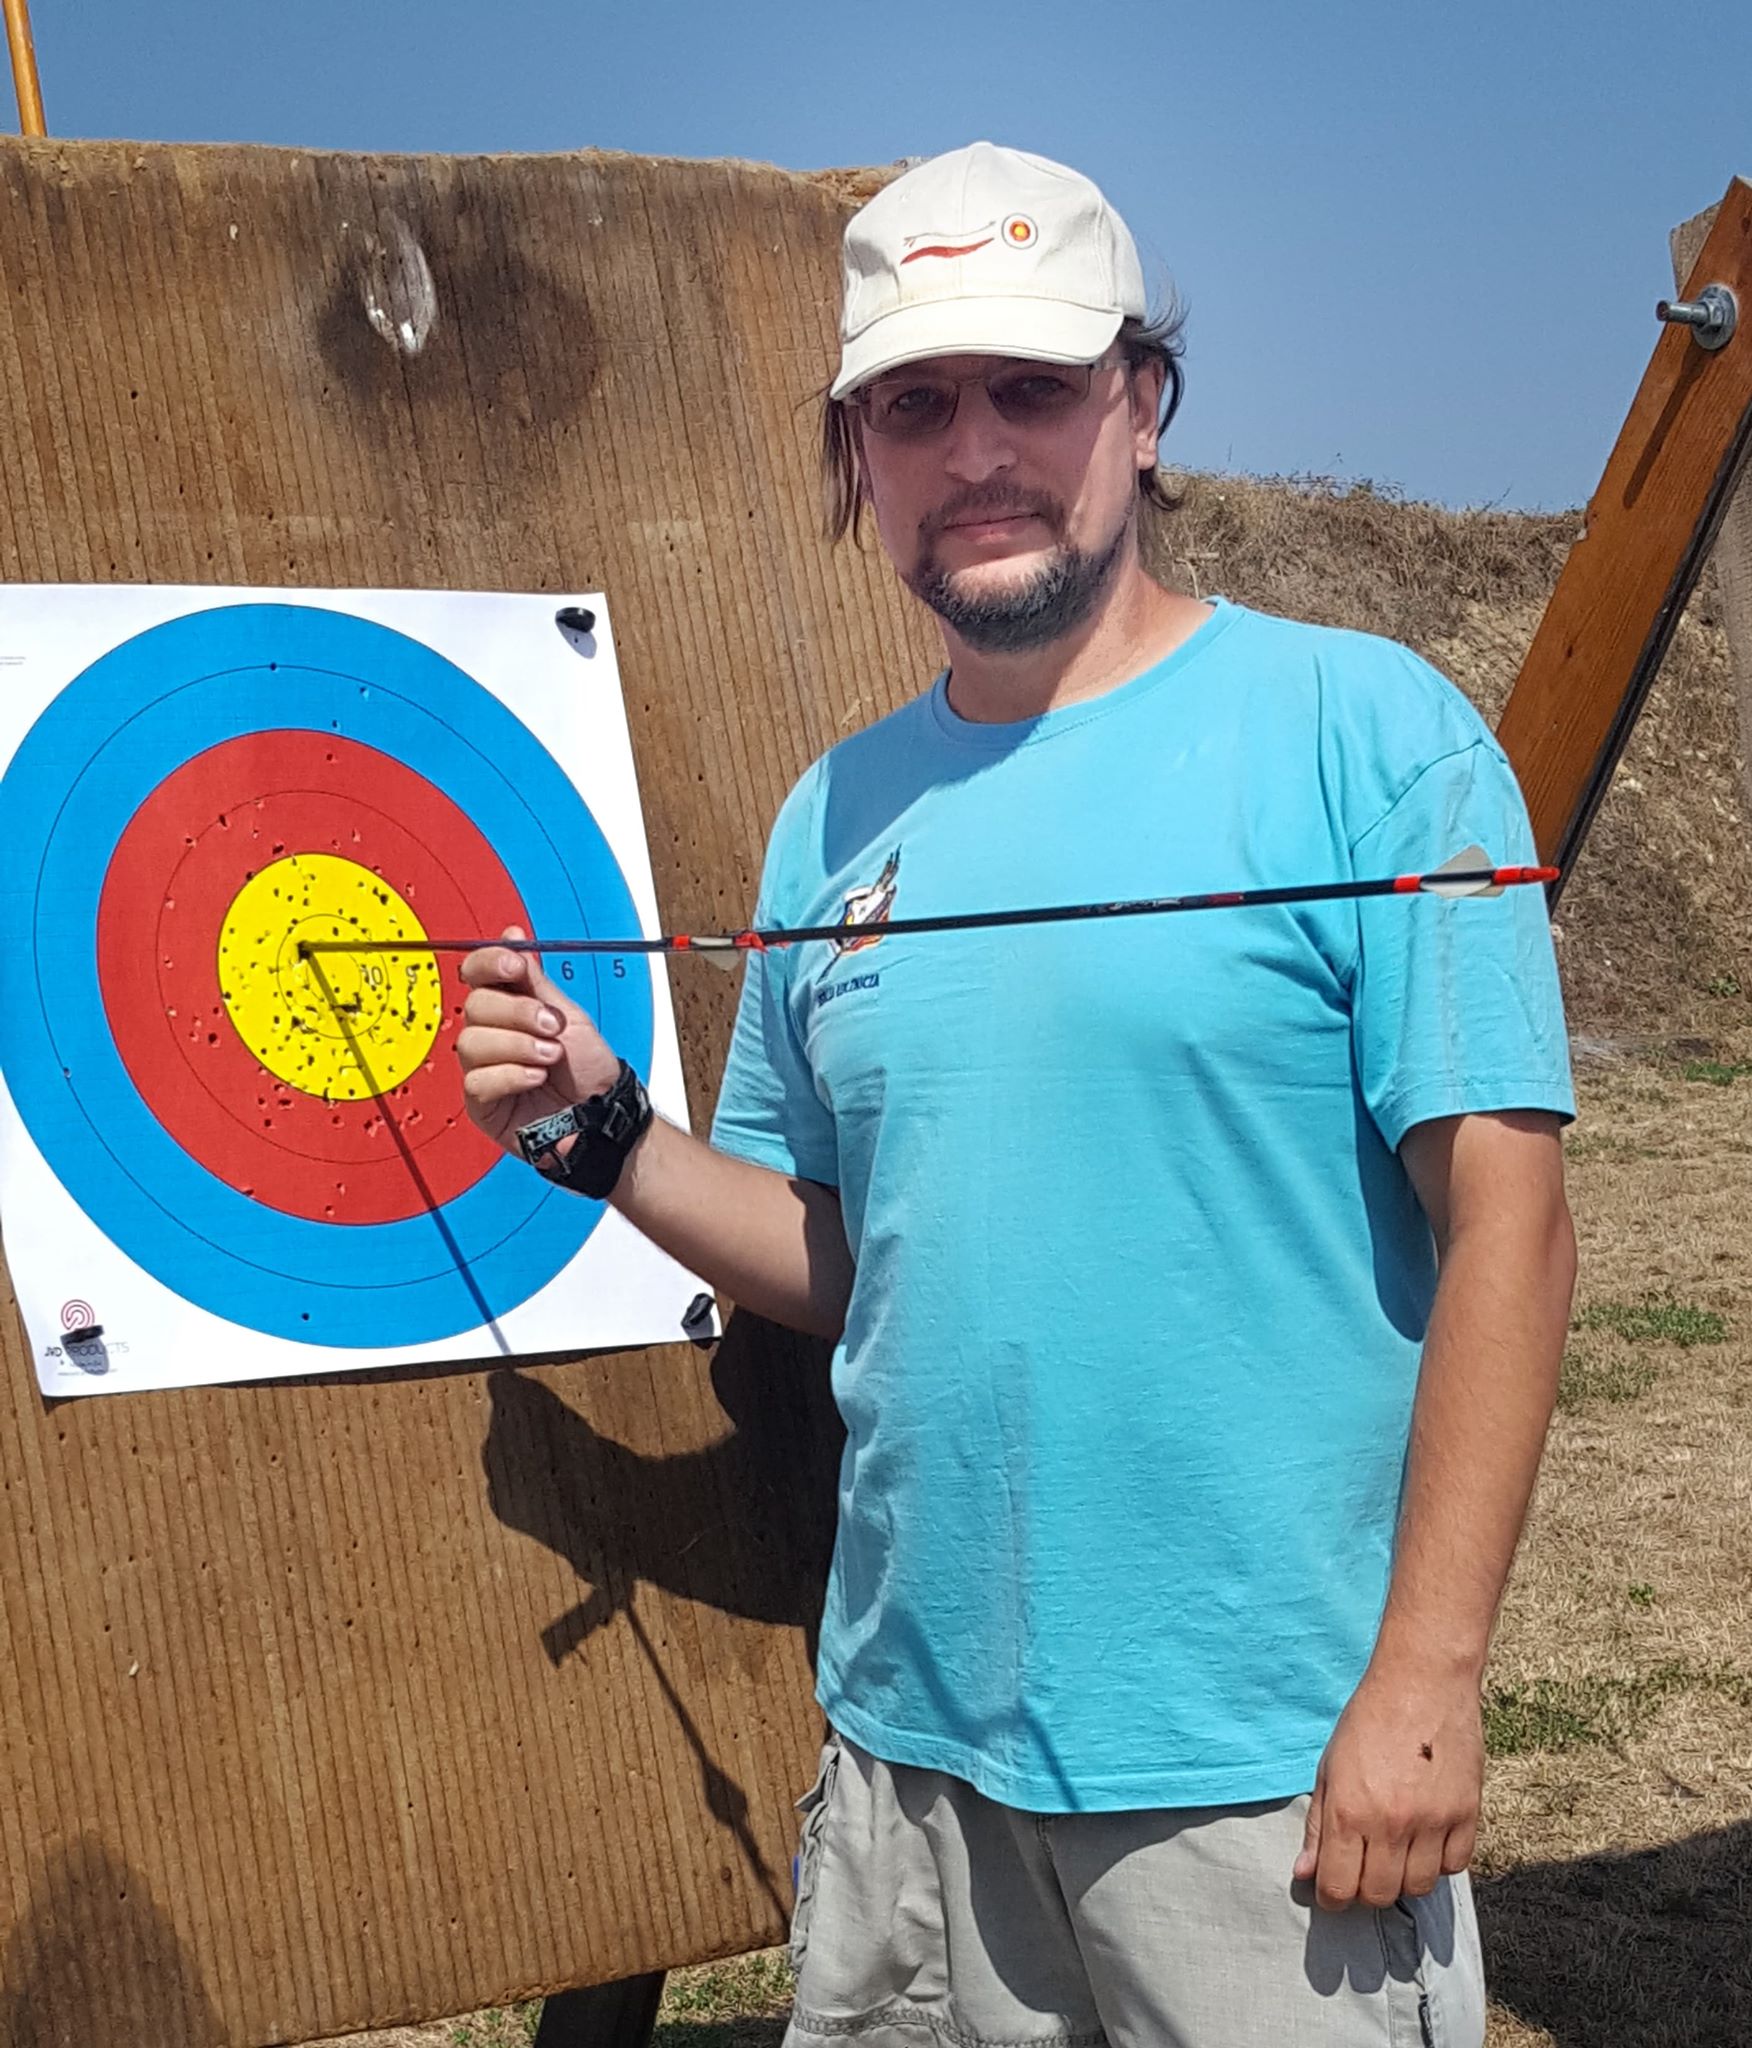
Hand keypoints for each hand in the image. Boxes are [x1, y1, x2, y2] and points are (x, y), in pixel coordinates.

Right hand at [455, 926, 621, 1159]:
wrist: (601, 1113)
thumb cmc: (588, 1070)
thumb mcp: (569, 1015)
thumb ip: (536, 980)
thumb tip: (512, 936)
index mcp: (509, 1005)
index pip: (478, 972)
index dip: (489, 963)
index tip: (514, 967)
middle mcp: (492, 1032)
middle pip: (475, 1005)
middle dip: (517, 1013)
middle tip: (551, 1025)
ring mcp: (483, 1066)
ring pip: (472, 1042)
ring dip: (518, 1046)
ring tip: (550, 1057)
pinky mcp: (481, 1100)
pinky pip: (477, 1079)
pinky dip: (511, 1075)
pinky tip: (536, 1079)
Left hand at [1293, 1661, 1482, 1909]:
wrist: (1422, 1681)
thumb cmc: (1368, 1719)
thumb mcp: (1330, 1767)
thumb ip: (1317, 1825)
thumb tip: (1305, 1873)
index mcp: (1349, 1811)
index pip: (1339, 1888)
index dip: (1332, 1896)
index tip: (1333, 1886)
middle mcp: (1391, 1823)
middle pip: (1379, 1895)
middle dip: (1365, 1889)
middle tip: (1363, 1866)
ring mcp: (1432, 1821)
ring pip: (1417, 1887)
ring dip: (1402, 1877)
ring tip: (1395, 1849)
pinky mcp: (1466, 1814)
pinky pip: (1454, 1867)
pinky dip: (1439, 1862)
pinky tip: (1426, 1838)